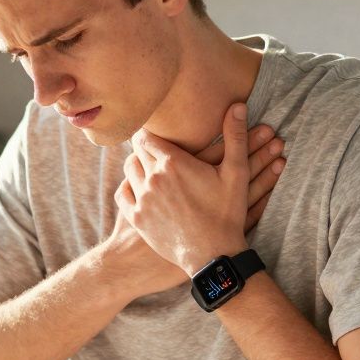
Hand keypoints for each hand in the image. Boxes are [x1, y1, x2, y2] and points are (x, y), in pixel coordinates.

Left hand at [107, 118, 284, 289]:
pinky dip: (129, 188)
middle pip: (137, 151)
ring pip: (129, 170)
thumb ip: (235, 137)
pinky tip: (141, 190)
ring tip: (152, 171)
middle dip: (147, 151)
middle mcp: (152, 177)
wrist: (213, 255)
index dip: (151, 135)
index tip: (159, 138)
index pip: (146, 135)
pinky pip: (122, 193)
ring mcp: (142, 199)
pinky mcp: (137, 218)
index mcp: (173, 162)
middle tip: (159, 154)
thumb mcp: (236, 173)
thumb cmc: (227, 213)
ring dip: (138, 168)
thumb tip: (237, 105)